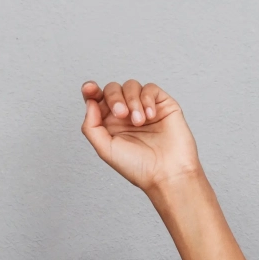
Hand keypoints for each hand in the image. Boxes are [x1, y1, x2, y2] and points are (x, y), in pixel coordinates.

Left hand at [80, 81, 202, 195]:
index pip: (97, 100)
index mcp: (111, 125)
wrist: (168, 173)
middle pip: (113, 89)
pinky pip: (151, 89)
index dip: (91, 90)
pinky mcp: (163, 106)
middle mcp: (127, 116)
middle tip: (122, 114)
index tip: (90, 89)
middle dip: (114, 98)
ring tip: (139, 121)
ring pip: (131, 86)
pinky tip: (150, 116)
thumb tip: (90, 103)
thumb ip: (91, 126)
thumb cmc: (141, 168)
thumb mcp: (105, 150)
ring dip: (132, 100)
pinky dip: (147, 99)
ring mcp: (145, 109)